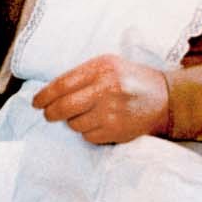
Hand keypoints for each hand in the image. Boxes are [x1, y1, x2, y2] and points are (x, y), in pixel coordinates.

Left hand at [32, 54, 171, 144]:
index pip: (62, 84)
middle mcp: (106, 88)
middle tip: (48, 114)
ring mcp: (111, 112)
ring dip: (75, 122)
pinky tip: (100, 123)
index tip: (36, 102)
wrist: (165, 99)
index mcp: (102, 68)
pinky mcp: (116, 130)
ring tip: (88, 114)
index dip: (44, 95)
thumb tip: (50, 92)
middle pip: (64, 107)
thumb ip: (82, 75)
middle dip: (51, 113)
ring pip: (74, 124)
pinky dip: (89, 132)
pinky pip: (88, 136)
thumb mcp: (109, 65)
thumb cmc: (131, 79)